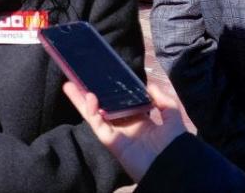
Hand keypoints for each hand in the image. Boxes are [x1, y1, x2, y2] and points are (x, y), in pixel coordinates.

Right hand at [61, 81, 187, 181]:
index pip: (122, 103)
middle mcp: (126, 126)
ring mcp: (116, 133)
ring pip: (95, 114)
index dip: (112, 91)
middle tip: (79, 78)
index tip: (104, 78)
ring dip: (82, 100)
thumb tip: (150, 85)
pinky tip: (88, 97)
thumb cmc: (174, 144)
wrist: (172, 166)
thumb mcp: (173, 117)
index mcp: (141, 120)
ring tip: (70, 84)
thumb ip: (164, 101)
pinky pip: (98, 124)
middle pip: (104, 106)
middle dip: (91, 93)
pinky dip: (91, 111)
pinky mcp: (110, 141)